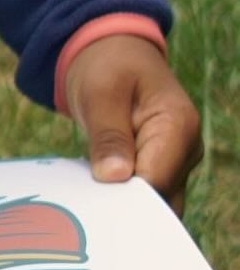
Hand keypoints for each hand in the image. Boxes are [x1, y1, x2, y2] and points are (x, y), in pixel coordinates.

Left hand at [61, 35, 202, 214]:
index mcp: (178, 127)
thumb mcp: (99, 93)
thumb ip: (108, 135)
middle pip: (160, 200)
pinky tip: (92, 196)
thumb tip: (116, 177)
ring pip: (153, 203)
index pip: (156, 183)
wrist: (112, 52)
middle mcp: (186, 150)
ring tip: (84, 205)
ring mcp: (176, 161)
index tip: (92, 210)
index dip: (125, 201)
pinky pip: (142, 195)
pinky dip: (119, 197)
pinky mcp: (160, 167)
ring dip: (119, 205)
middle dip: (123, 210)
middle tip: (83, 217)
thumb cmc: (107, 66)